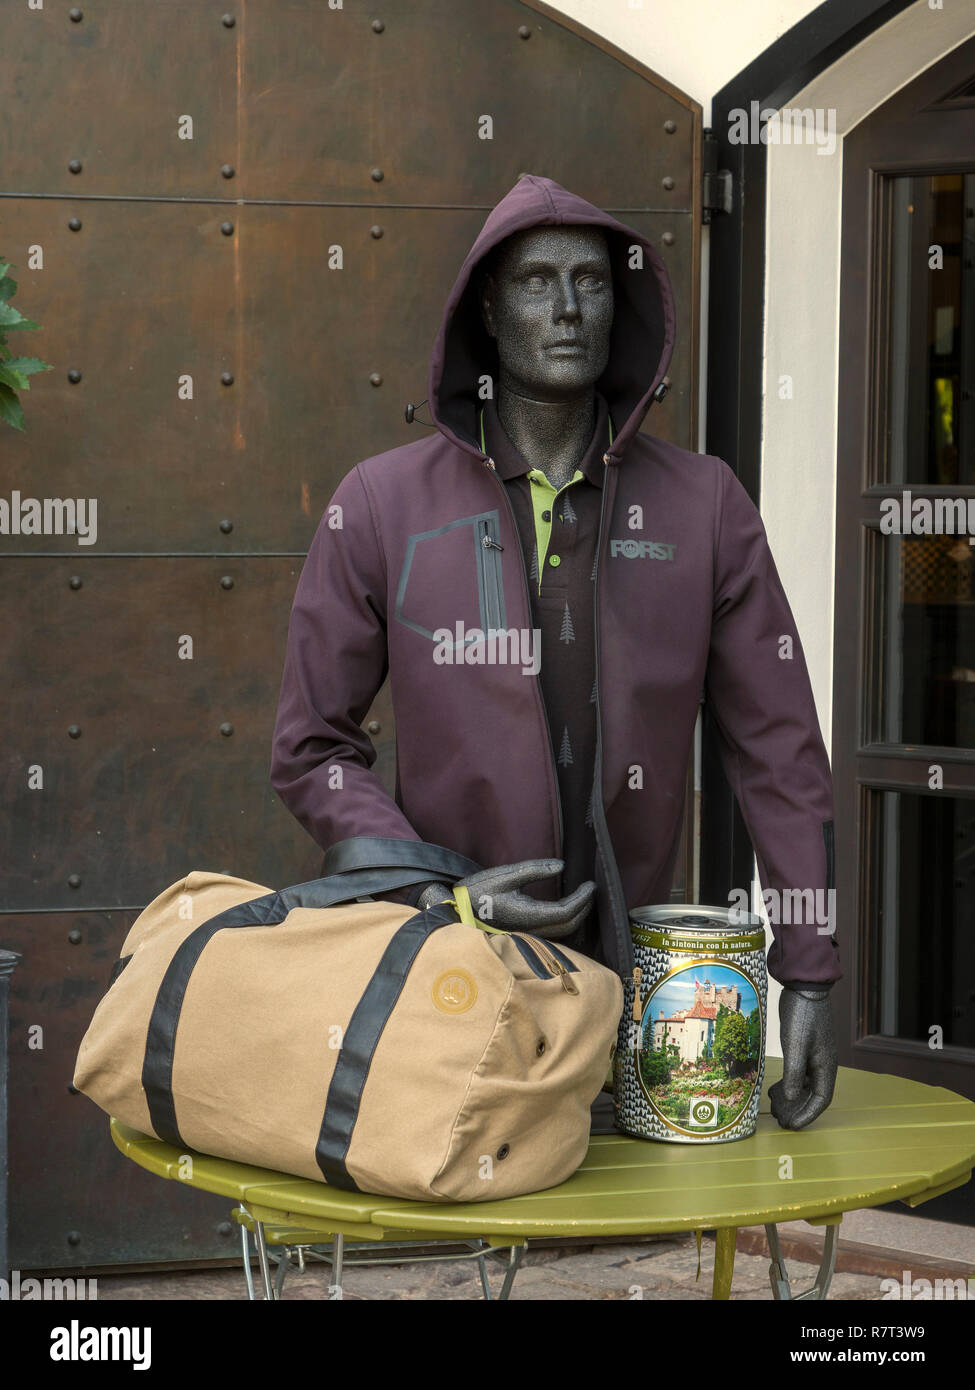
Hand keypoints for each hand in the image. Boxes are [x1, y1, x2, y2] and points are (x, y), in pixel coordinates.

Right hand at [420, 858, 594, 939]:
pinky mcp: (524, 934)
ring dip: (577, 915)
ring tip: (583, 898)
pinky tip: (566, 907)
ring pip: (563, 932)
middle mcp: (531, 930)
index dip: (583, 898)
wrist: (454, 912)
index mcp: (528, 915)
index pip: (566, 911)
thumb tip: (562, 866)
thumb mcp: (505, 875)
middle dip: (585, 908)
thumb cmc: (476, 892)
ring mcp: (528, 935)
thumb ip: (534, 870)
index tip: (591, 884)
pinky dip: (565, 920)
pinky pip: (553, 932)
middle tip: (591, 890)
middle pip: (569, 925)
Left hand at [769, 987, 836, 1129]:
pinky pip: (799, 1073)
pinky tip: (775, 1088)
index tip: (792, 1126)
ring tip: (775, 1106)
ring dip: (792, 1098)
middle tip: (780, 1120)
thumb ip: (794, 1074)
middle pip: (813, 1095)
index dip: (807, 1115)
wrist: (804, 988)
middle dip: (798, 1110)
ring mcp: (814, 1056)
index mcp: (826, 1066)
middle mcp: (823, 1064)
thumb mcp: (796, 1046)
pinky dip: (788, 1083)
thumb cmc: (803, 1016)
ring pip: (805, 1085)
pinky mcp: (804, 1048)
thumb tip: (792, 1099)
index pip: (821, 1099)